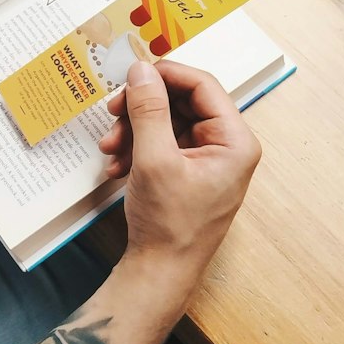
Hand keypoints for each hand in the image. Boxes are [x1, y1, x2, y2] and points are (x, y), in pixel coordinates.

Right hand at [98, 59, 260, 267]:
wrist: (160, 273)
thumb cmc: (169, 224)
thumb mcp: (154, 160)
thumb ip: (148, 109)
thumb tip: (141, 70)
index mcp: (234, 141)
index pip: (202, 85)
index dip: (165, 75)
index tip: (131, 75)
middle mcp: (225, 146)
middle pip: (180, 102)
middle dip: (142, 108)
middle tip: (111, 112)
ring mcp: (206, 160)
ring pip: (166, 122)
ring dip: (133, 130)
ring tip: (109, 148)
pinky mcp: (187, 172)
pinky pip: (161, 143)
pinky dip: (135, 148)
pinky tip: (116, 165)